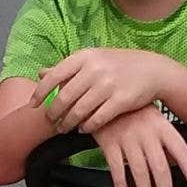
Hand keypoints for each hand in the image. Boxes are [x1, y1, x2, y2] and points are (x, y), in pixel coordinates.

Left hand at [32, 48, 168, 134]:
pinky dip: (87, 127)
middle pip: (65, 97)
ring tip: (65, 128)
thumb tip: (41, 73)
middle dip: (54, 113)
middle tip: (51, 122)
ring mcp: (108, 85)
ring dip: (69, 123)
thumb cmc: (119, 65)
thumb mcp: (93, 59)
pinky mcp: (120, 101)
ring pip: (79, 111)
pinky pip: (97, 119)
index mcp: (85, 57)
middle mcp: (95, 69)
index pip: (54, 76)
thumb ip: (68, 68)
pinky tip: (84, 129)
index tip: (33, 105)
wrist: (153, 70)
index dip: (40, 92)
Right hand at [88, 107, 186, 186]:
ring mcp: (128, 139)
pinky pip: (117, 169)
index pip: (182, 151)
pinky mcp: (110, 143)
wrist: (105, 96)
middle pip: (160, 168)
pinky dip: (121, 185)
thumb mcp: (154, 121)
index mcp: (163, 127)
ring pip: (139, 172)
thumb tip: (175, 167)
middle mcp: (147, 134)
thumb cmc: (132, 111)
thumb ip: (164, 143)